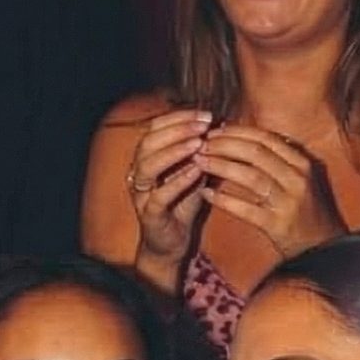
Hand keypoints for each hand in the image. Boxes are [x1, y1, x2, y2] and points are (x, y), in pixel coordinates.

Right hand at [125, 107, 213, 269]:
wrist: (172, 244)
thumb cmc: (182, 205)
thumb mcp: (193, 174)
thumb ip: (201, 153)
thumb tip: (221, 126)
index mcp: (146, 159)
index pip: (155, 128)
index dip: (179, 117)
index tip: (206, 115)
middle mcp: (137, 173)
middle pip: (148, 142)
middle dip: (177, 129)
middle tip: (203, 125)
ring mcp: (141, 194)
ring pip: (147, 165)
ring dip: (174, 151)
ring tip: (199, 144)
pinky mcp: (149, 214)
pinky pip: (159, 195)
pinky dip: (178, 180)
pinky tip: (197, 170)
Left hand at [197, 123, 344, 256]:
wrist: (323, 246)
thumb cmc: (305, 208)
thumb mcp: (299, 177)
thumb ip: (275, 158)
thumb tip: (238, 136)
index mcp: (301, 162)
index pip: (265, 138)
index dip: (236, 132)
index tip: (214, 132)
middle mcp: (297, 178)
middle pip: (255, 153)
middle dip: (224, 145)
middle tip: (201, 145)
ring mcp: (288, 202)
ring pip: (250, 176)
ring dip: (221, 167)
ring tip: (199, 163)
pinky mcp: (277, 225)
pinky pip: (245, 209)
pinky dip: (224, 200)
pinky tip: (206, 194)